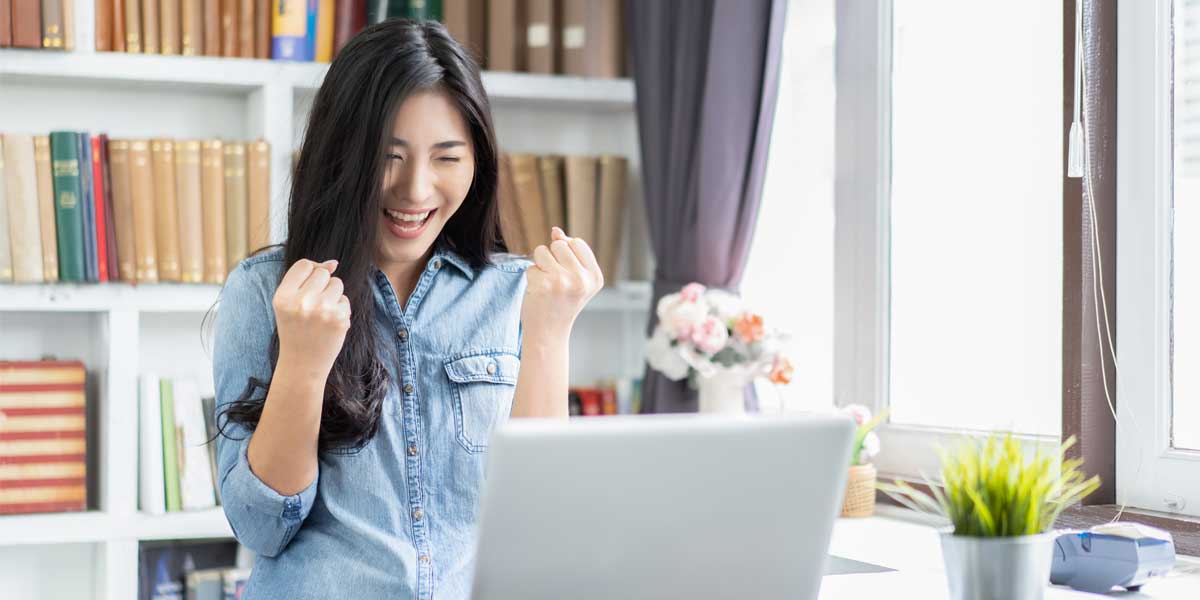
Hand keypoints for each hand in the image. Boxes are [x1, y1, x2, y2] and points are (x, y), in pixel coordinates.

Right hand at [273, 259, 350, 373]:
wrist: (302, 364)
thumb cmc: (296, 330)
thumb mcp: (288, 304)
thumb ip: (306, 279)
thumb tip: (333, 262)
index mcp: (283, 297)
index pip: (304, 265)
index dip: (310, 273)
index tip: (308, 289)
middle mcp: (301, 302)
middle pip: (323, 273)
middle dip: (322, 285)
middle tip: (314, 306)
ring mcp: (322, 310)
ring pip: (337, 283)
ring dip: (333, 295)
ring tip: (322, 314)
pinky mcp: (339, 319)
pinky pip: (345, 300)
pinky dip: (340, 309)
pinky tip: (329, 324)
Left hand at [522, 227, 603, 338]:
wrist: (549, 333)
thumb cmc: (561, 303)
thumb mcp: (574, 278)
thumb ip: (569, 252)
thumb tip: (555, 230)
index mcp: (595, 277)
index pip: (577, 243)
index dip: (566, 253)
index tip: (567, 274)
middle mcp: (582, 279)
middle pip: (560, 244)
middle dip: (552, 258)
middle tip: (556, 282)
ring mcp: (563, 281)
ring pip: (542, 251)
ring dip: (540, 266)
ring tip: (546, 285)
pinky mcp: (543, 285)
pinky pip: (531, 266)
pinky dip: (531, 277)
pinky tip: (538, 293)